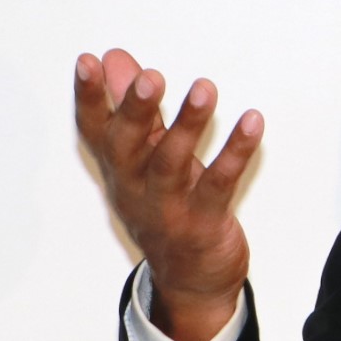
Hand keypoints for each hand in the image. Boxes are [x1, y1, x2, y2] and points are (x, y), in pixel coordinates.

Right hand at [74, 48, 263, 340]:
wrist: (190, 280)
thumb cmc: (167, 208)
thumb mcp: (145, 157)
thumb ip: (137, 108)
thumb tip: (117, 60)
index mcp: (120, 168)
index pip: (95, 129)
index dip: (89, 98)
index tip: (87, 62)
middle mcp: (136, 187)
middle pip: (127, 147)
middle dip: (136, 111)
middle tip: (150, 76)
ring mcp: (168, 208)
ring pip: (172, 165)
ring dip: (187, 125)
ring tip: (204, 89)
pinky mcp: (203, 223)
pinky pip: (220, 184)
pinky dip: (236, 152)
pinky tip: (253, 122)